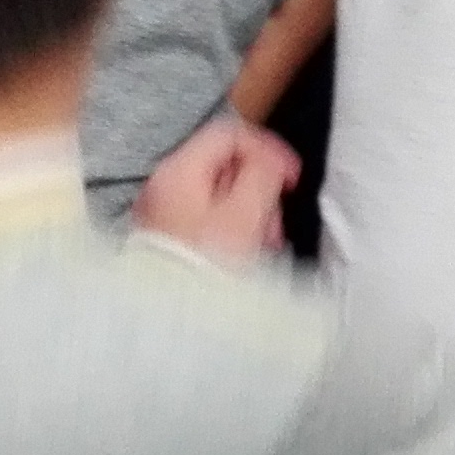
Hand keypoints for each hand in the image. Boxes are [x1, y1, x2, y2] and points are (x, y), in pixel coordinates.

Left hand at [131, 118, 299, 265]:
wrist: (169, 319)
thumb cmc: (206, 267)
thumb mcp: (244, 216)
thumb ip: (262, 176)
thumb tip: (271, 162)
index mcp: (179, 171)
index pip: (230, 134)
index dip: (267, 149)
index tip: (290, 178)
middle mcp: (165, 185)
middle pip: (225, 165)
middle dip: (260, 188)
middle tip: (276, 220)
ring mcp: (164, 211)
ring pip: (220, 193)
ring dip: (250, 211)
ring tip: (264, 242)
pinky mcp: (169, 236)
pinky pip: (208, 217)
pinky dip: (233, 227)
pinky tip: (246, 252)